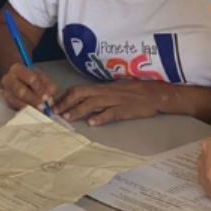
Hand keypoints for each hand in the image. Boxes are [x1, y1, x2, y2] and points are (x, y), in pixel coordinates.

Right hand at [0, 63, 57, 110]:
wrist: (19, 80)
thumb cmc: (31, 78)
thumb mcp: (42, 78)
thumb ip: (48, 86)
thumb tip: (49, 99)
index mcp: (18, 69)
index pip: (30, 78)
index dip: (39, 89)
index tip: (46, 97)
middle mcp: (8, 79)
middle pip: (21, 91)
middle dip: (34, 99)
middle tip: (43, 106)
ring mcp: (6, 91)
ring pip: (17, 101)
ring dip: (30, 107)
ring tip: (40, 110)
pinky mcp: (7, 101)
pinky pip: (15, 107)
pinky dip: (26, 111)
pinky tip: (33, 112)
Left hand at [55, 80, 172, 125]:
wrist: (156, 94)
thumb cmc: (135, 92)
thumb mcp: (114, 91)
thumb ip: (99, 96)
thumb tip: (82, 102)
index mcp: (102, 88)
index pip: (79, 89)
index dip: (64, 96)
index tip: (53, 104)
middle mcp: (106, 92)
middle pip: (81, 94)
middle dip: (66, 103)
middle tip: (55, 112)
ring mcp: (115, 100)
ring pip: (93, 103)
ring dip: (78, 110)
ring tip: (67, 118)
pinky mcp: (125, 109)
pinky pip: (111, 113)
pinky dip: (101, 117)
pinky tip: (92, 123)